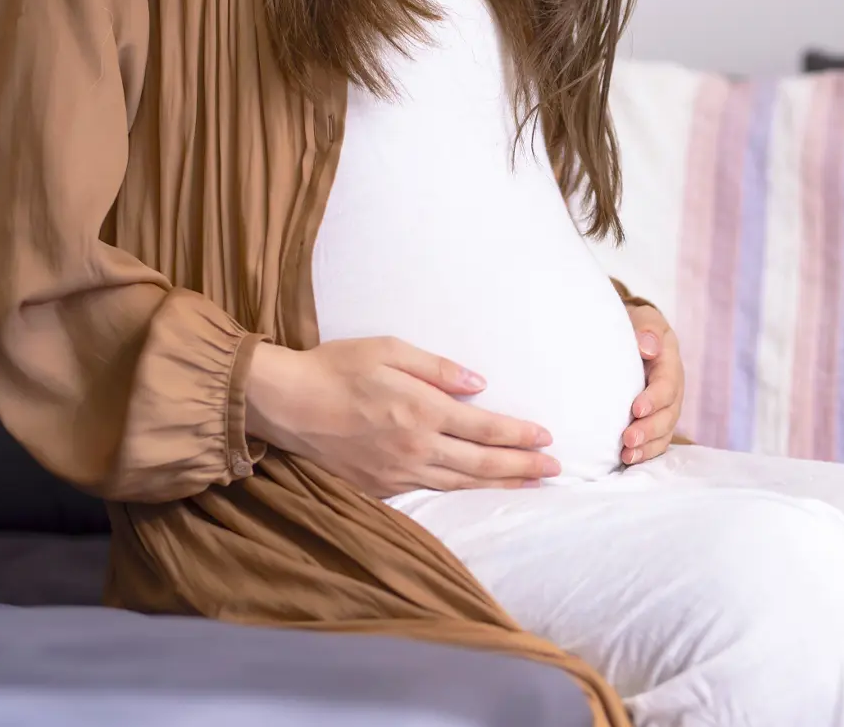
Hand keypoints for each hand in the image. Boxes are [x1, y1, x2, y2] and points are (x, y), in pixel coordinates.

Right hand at [245, 338, 558, 497]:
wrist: (288, 404)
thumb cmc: (337, 368)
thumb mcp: (388, 349)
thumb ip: (437, 368)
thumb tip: (479, 385)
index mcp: (422, 410)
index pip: (484, 428)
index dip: (519, 435)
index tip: (546, 437)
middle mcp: (416, 448)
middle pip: (482, 464)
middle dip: (523, 466)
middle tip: (555, 469)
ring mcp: (399, 473)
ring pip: (461, 485)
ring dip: (500, 485)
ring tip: (530, 485)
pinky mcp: (381, 487)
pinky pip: (431, 492)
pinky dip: (461, 494)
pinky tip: (476, 491)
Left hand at [621, 305, 684, 465]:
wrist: (635, 337)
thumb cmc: (636, 327)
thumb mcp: (643, 319)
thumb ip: (646, 329)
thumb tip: (647, 347)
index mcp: (669, 364)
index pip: (667, 385)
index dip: (654, 399)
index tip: (636, 408)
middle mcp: (672, 389)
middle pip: (668, 415)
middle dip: (650, 429)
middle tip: (628, 439)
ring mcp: (665, 407)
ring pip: (664, 432)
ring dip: (647, 446)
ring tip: (627, 455)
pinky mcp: (655, 419)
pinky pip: (657, 440)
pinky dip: (646, 453)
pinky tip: (629, 460)